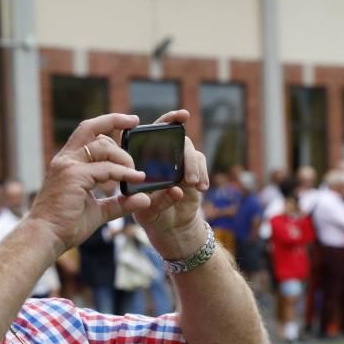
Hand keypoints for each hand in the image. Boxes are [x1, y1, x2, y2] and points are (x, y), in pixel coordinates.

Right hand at [27, 113, 152, 253]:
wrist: (46, 237)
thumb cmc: (66, 225)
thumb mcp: (98, 211)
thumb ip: (119, 203)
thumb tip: (144, 199)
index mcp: (67, 163)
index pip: (87, 132)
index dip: (109, 122)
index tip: (131, 121)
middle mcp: (65, 159)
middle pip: (92, 129)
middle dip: (116, 123)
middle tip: (135, 128)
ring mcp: (68, 166)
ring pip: (102, 146)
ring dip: (123, 158)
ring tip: (135, 173)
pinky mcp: (73, 176)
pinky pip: (106, 169)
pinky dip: (123, 173)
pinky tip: (135, 179)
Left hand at [132, 109, 210, 257]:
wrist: (170, 227)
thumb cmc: (150, 215)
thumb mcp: (146, 211)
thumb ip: (158, 201)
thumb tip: (177, 189)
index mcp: (141, 158)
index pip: (148, 132)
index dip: (163, 121)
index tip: (179, 117)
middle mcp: (159, 154)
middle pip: (172, 137)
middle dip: (181, 138)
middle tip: (186, 151)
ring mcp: (176, 160)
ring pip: (188, 149)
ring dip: (191, 164)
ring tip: (193, 183)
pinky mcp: (192, 168)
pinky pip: (200, 162)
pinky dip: (202, 173)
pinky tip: (201, 188)